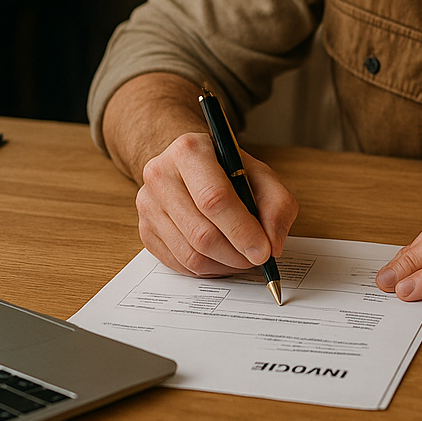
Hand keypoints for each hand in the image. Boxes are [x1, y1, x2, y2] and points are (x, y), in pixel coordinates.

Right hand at [135, 131, 298, 276]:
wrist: (189, 165)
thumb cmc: (226, 170)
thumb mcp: (260, 175)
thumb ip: (276, 206)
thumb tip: (272, 245)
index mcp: (190, 151)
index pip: (214, 199)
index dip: (242, 230)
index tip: (263, 251)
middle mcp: (160, 175)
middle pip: (202, 233)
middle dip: (236, 254)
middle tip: (257, 259)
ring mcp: (147, 204)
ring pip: (190, 254)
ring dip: (224, 265)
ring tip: (242, 258)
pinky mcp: (145, 229)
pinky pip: (179, 264)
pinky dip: (207, 269)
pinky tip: (222, 259)